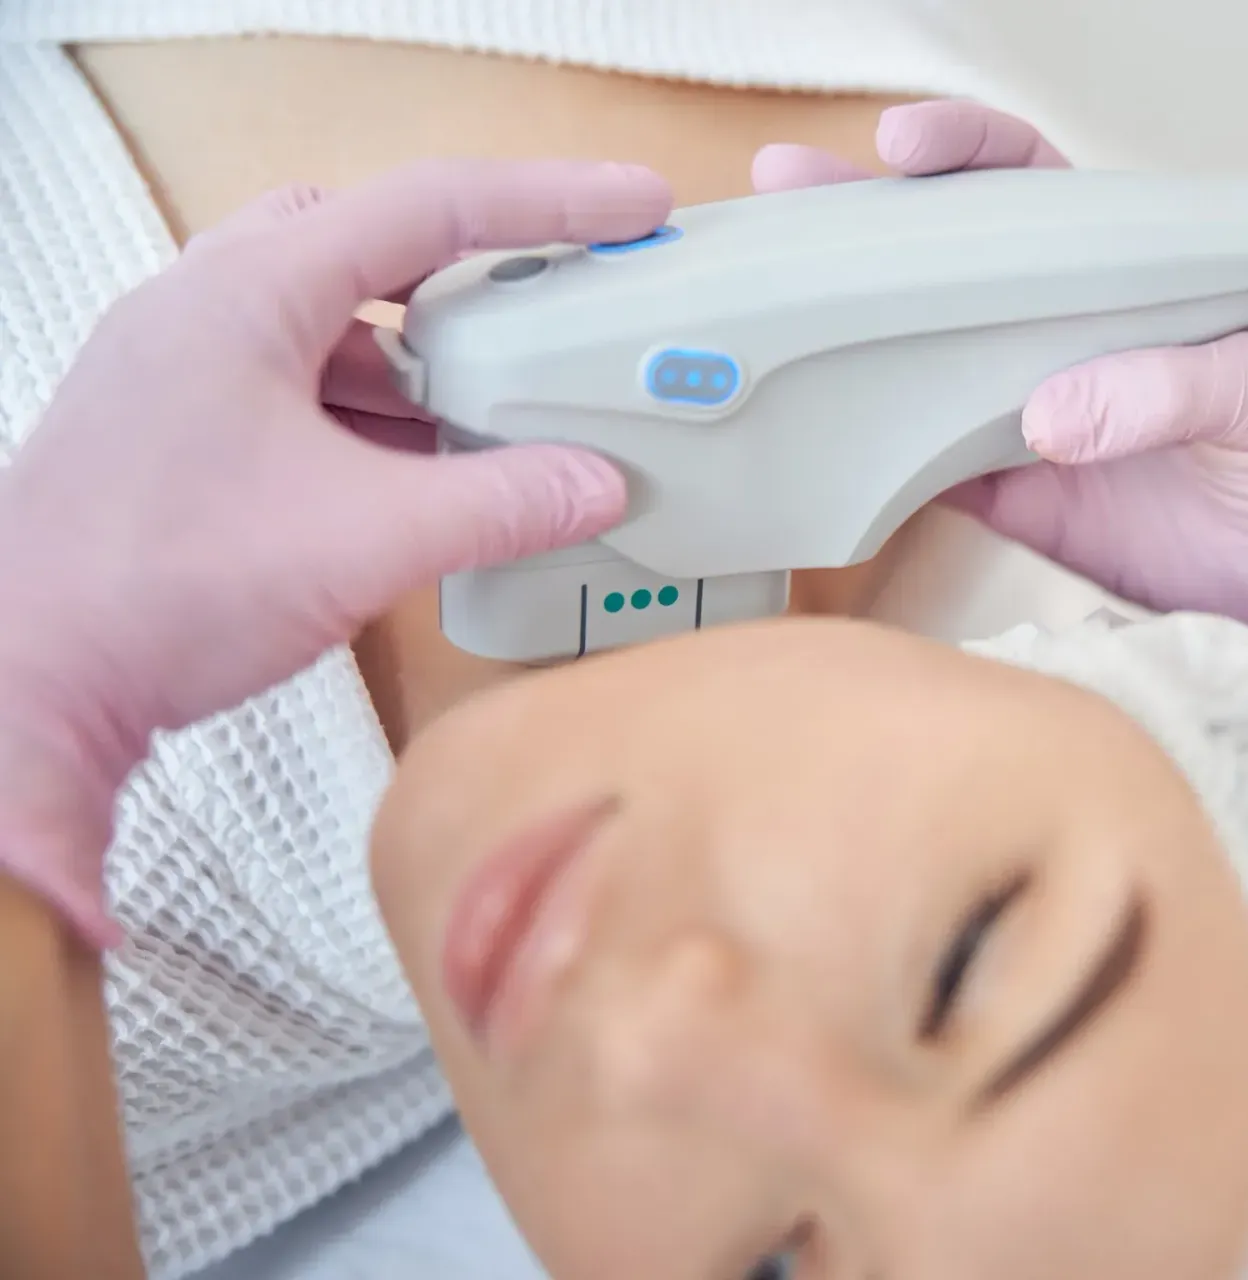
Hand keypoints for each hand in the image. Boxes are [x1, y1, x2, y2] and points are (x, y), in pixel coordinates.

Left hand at [0, 159, 673, 945]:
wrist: (27, 682)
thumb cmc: (151, 587)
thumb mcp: (368, 540)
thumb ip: (500, 505)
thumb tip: (592, 484)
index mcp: (249, 293)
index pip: (428, 208)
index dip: (549, 201)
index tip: (631, 207)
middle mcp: (206, 311)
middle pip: (368, 245)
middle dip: (469, 274)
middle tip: (547, 302)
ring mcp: (184, 372)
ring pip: (332, 324)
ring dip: (420, 361)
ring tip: (495, 412)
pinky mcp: (180, 434)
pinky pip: (301, 389)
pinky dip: (374, 417)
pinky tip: (420, 476)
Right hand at [753, 101, 1247, 735]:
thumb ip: (1173, 384)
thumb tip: (1052, 412)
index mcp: (1115, 277)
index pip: (1026, 190)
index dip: (964, 157)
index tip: (908, 148)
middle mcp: (1053, 335)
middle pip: (937, 264)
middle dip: (857, 225)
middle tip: (785, 202)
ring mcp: (1018, 415)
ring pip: (909, 362)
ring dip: (839, 339)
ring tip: (760, 313)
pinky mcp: (1006, 498)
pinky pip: (917, 472)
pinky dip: (864, 460)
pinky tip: (811, 444)